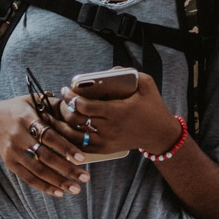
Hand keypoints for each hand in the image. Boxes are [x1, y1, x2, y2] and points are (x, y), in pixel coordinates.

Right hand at [0, 95, 90, 197]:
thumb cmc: (19, 109)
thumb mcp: (33, 100)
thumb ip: (54, 104)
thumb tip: (77, 109)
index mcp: (26, 118)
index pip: (49, 136)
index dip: (65, 147)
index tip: (81, 158)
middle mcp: (18, 136)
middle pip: (45, 156)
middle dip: (66, 168)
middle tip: (85, 177)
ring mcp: (13, 152)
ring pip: (37, 170)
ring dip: (58, 181)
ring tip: (75, 188)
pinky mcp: (10, 163)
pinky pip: (28, 178)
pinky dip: (44, 186)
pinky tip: (59, 192)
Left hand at [59, 73, 182, 157]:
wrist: (160, 134)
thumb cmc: (153, 107)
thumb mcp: (147, 85)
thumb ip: (130, 73)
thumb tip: (110, 70)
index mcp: (118, 111)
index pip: (85, 106)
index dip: (71, 97)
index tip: (66, 89)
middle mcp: (110, 128)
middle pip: (76, 120)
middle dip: (64, 109)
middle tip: (62, 100)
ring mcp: (106, 141)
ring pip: (75, 136)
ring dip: (63, 125)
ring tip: (58, 114)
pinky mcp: (106, 149)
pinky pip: (82, 147)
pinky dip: (71, 139)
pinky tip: (66, 130)